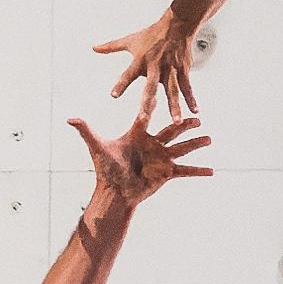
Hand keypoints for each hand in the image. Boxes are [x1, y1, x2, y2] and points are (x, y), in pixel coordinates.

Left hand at [72, 110, 213, 209]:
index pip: (147, 116)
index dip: (154, 104)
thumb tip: (70, 118)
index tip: (163, 91)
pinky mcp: (166, 173)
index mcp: (137, 135)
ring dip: (196, 143)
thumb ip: (86, 131)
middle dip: (184, 124)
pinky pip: (185, 171)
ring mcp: (161, 159)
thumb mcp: (97, 146)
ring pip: (182, 148)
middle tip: (196, 117)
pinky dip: (198, 171)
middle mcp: (152, 144)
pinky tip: (212, 171)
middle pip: (171, 131)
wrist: (114, 192)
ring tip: (210, 138)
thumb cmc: (106, 169)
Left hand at [97, 10, 201, 122]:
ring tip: (176, 121)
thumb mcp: (130, 40)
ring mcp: (171, 69)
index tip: (113, 95)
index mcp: (141, 60)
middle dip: (147, 102)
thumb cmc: (152, 34)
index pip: (128, 74)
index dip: (121, 84)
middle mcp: (156, 66)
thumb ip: (111, 46)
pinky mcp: (183, 70)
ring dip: (174, 106)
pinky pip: (187, 87)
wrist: (177, 24)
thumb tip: (94, 48)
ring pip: (173, 90)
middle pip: (151, 87)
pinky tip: (194, 111)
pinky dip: (191, 99)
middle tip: (144, 118)